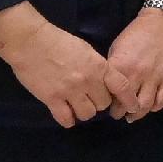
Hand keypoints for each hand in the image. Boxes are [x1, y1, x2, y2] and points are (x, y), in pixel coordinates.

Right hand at [1, 22, 118, 127]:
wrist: (31, 41)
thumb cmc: (59, 42)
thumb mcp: (86, 51)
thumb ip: (98, 67)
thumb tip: (104, 82)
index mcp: (99, 66)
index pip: (122, 87)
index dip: (129, 100)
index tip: (132, 107)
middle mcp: (88, 81)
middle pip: (103, 104)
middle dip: (98, 102)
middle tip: (89, 98)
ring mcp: (69, 91)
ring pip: (87, 114)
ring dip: (83, 112)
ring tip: (76, 106)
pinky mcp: (51, 98)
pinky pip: (65, 119)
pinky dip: (67, 120)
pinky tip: (65, 114)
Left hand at [102, 9, 162, 119]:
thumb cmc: (137, 33)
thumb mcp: (117, 47)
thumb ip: (114, 68)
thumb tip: (110, 86)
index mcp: (120, 66)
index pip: (109, 94)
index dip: (106, 102)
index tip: (106, 103)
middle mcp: (137, 75)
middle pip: (126, 104)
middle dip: (120, 112)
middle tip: (118, 113)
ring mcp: (155, 78)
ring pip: (144, 106)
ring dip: (137, 113)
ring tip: (133, 114)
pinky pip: (162, 100)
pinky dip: (155, 107)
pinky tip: (150, 106)